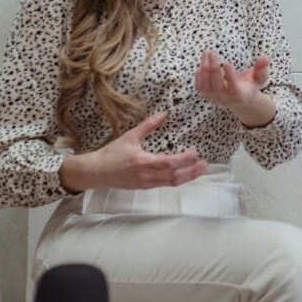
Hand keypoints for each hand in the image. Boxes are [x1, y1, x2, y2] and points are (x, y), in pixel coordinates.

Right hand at [60, 112, 206, 191]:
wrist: (96, 173)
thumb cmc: (111, 154)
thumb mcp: (129, 136)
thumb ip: (148, 125)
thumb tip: (164, 114)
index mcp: (142, 162)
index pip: (168, 162)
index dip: (183, 159)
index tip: (195, 152)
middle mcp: (146, 175)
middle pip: (174, 176)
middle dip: (191, 171)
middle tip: (205, 164)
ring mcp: (146, 183)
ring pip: (171, 183)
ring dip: (188, 177)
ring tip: (200, 169)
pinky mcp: (145, 187)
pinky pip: (165, 185)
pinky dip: (178, 180)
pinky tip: (186, 174)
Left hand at [195, 50, 269, 109]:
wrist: (241, 100)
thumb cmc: (251, 85)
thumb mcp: (259, 78)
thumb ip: (261, 68)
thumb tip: (265, 58)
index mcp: (240, 95)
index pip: (233, 87)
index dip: (229, 76)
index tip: (227, 63)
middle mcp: (226, 99)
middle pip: (217, 85)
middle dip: (213, 68)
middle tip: (212, 53)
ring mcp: (215, 99)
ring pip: (206, 86)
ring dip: (204, 68)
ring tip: (207, 54)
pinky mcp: (207, 96)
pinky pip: (200, 88)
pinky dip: (199, 76)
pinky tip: (201, 64)